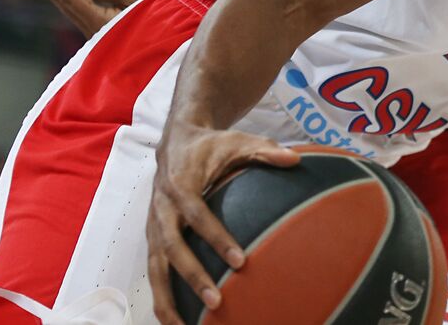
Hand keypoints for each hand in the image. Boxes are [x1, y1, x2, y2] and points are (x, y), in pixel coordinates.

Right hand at [147, 123, 299, 324]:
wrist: (175, 142)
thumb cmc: (211, 145)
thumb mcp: (238, 141)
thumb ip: (265, 150)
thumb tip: (295, 158)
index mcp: (180, 183)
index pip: (197, 214)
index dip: (215, 237)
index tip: (240, 261)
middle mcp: (162, 207)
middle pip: (172, 247)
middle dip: (192, 276)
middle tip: (217, 300)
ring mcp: (153, 225)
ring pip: (155, 267)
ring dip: (168, 298)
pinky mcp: (152, 238)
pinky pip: (154, 271)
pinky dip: (161, 297)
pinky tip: (176, 321)